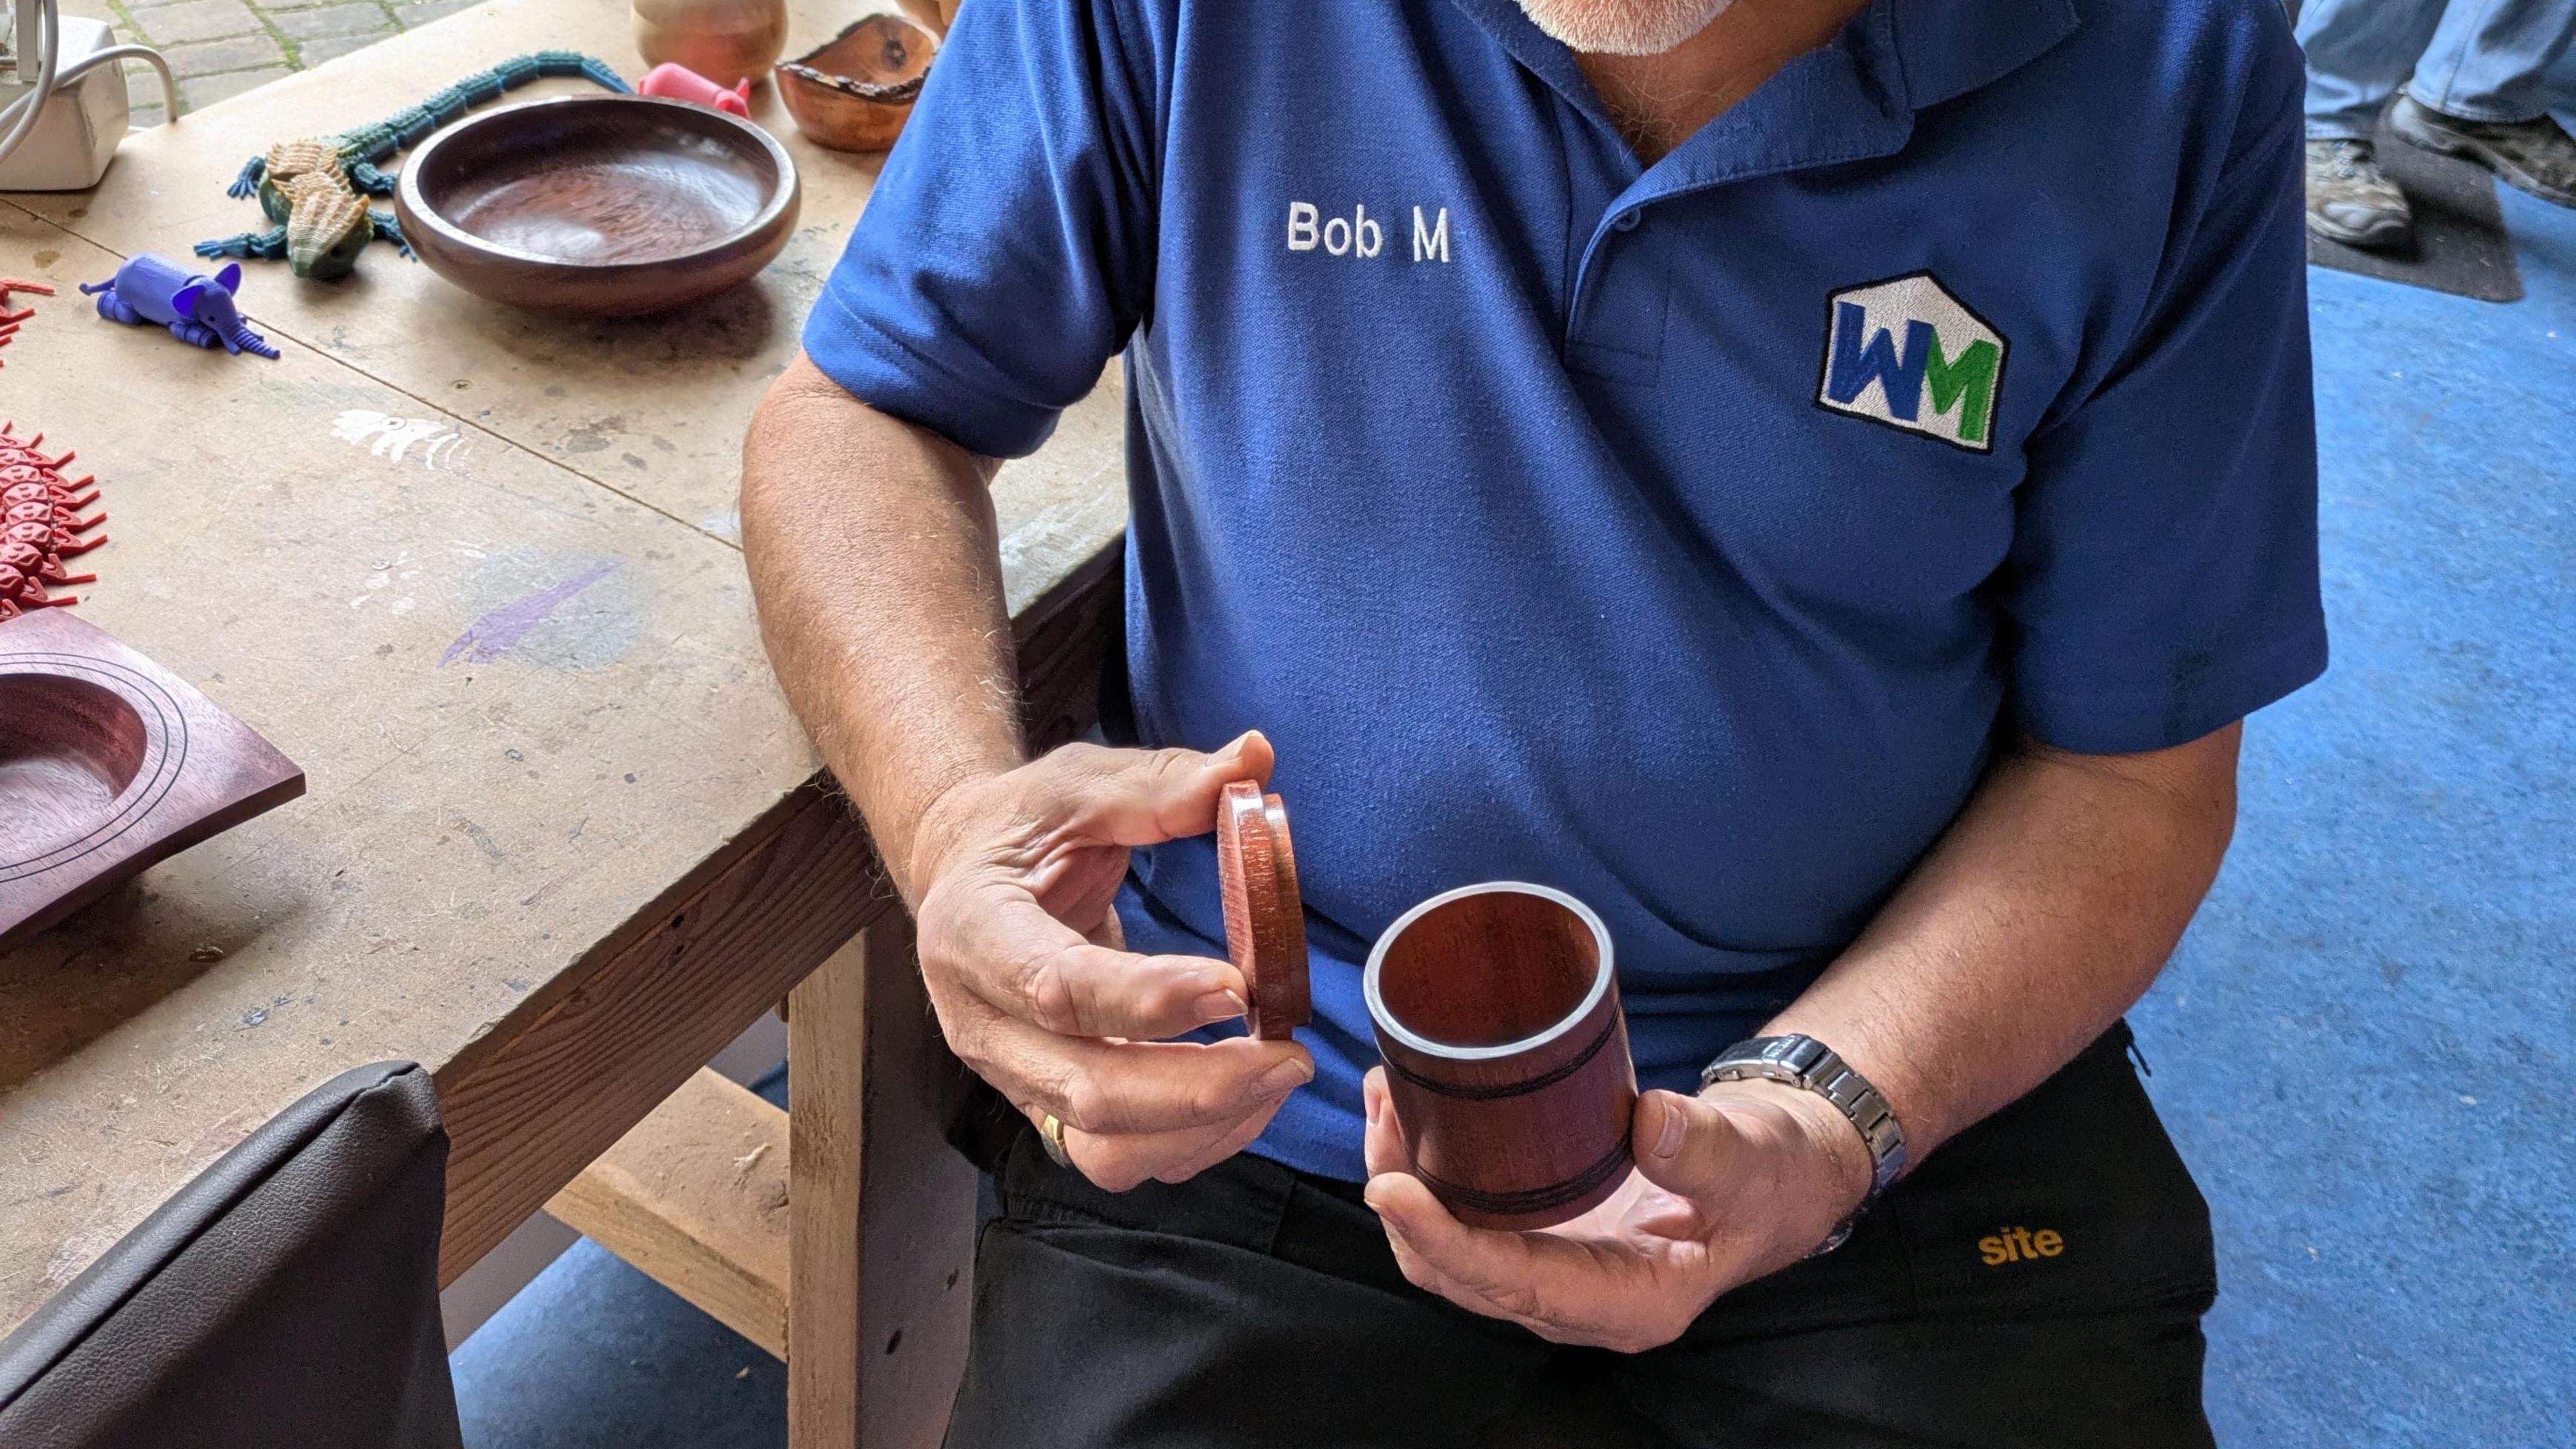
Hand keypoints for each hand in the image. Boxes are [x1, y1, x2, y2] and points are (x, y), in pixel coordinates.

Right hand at [909, 732, 1313, 1191]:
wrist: (961, 876)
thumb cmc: (1021, 828)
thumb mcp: (1078, 786)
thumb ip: (1162, 783)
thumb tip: (1254, 758)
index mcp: (974, 934)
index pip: (1060, 989)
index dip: (1150, 1000)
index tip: (1238, 987)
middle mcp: (981, 1023)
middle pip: (1088, 1093)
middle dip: (1199, 1089)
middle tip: (1289, 1055)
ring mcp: (1011, 1076)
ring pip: (1104, 1147)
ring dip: (1201, 1129)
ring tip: (1277, 1076)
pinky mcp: (1046, 1103)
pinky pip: (1119, 1155)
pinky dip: (1192, 1141)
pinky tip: (1248, 1097)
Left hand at [1360, 1067, 1873, 1351]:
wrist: (1782, 1171)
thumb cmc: (1775, 1176)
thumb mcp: (1756, 1160)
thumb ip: (1706, 1150)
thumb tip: (1648, 1125)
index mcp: (1634, 1305)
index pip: (1517, 1287)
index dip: (1446, 1244)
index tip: (1391, 1189)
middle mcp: (1582, 1303)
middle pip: (1465, 1277)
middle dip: (1407, 1207)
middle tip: (1382, 1117)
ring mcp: (1559, 1271)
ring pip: (1455, 1252)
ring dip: (1409, 1183)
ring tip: (1385, 1101)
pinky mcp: (1548, 1235)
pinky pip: (1471, 1220)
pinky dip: (1434, 1172)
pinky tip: (1413, 1113)